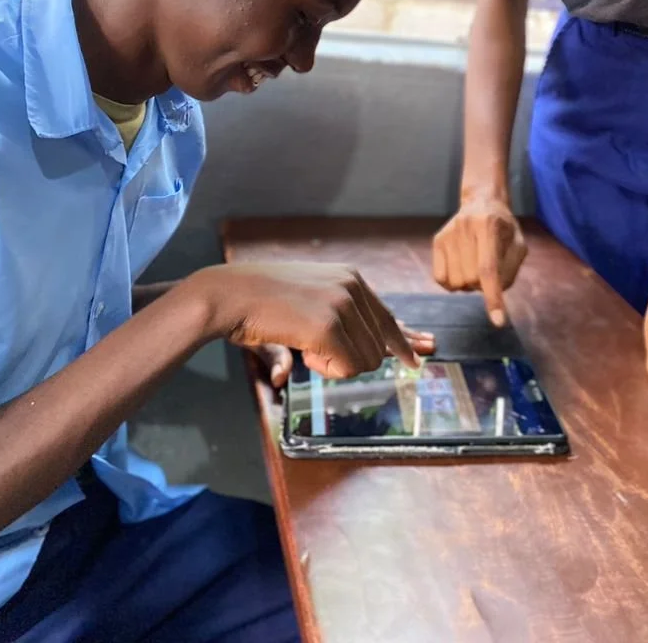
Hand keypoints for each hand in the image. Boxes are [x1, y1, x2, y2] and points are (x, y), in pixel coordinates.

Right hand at [196, 261, 428, 379]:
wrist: (230, 295)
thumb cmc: (263, 302)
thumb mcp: (311, 301)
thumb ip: (343, 321)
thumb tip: (375, 354)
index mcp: (351, 277)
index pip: (387, 316)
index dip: (404, 342)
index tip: (417, 359)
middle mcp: (353, 286)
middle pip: (378, 347)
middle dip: (349, 359)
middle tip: (313, 350)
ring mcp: (342, 305)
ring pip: (365, 361)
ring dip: (335, 365)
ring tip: (304, 345)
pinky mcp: (328, 327)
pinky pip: (347, 368)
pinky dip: (325, 370)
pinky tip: (303, 351)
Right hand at [432, 197, 526, 325]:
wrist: (481, 202)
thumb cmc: (504, 227)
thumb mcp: (519, 243)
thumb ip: (511, 268)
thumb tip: (495, 291)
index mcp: (489, 225)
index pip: (488, 269)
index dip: (493, 297)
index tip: (498, 321)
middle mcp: (465, 227)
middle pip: (471, 279)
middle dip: (482, 285)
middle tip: (489, 270)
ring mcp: (448, 234)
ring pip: (456, 283)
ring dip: (468, 284)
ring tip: (475, 265)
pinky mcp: (437, 240)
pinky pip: (441, 279)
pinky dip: (453, 283)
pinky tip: (461, 268)